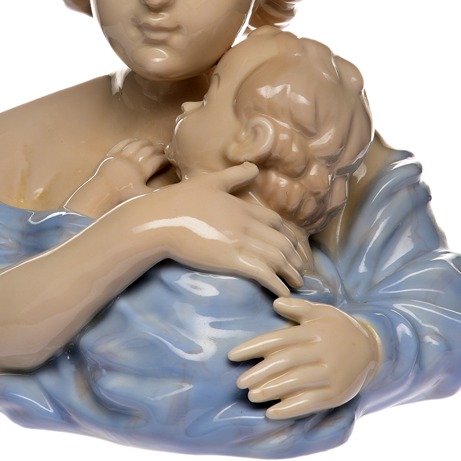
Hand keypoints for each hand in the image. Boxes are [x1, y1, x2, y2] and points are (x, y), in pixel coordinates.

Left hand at [99, 138, 169, 195]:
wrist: (100, 195)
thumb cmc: (122, 197)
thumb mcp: (142, 196)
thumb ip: (157, 194)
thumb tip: (173, 193)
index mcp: (141, 171)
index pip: (157, 160)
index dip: (165, 158)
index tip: (170, 158)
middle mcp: (132, 161)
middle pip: (148, 150)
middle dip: (157, 149)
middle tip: (163, 149)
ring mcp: (121, 156)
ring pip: (136, 144)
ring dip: (145, 143)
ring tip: (151, 144)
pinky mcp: (111, 155)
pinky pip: (123, 143)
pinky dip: (131, 140)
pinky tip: (135, 141)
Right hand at [134, 163, 305, 295]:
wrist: (159, 220)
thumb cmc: (179, 200)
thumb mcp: (210, 181)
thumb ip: (234, 175)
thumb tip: (254, 166)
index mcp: (242, 207)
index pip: (276, 222)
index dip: (287, 236)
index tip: (292, 248)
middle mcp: (246, 224)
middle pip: (283, 242)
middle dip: (296, 259)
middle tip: (301, 271)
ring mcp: (240, 242)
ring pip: (278, 258)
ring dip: (292, 274)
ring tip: (297, 285)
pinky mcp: (231, 260)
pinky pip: (264, 274)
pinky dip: (277, 284)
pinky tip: (282, 294)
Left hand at [228, 298, 378, 418]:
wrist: (373, 349)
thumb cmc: (339, 327)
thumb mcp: (322, 311)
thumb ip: (298, 308)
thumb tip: (275, 302)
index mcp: (315, 331)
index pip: (278, 339)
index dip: (254, 347)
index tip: (233, 355)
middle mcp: (322, 352)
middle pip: (285, 362)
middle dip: (259, 373)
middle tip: (239, 381)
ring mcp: (331, 374)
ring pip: (296, 383)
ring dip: (271, 391)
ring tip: (251, 395)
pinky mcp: (336, 393)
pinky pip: (310, 402)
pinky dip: (290, 408)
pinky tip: (272, 412)